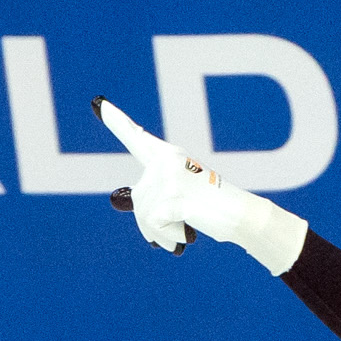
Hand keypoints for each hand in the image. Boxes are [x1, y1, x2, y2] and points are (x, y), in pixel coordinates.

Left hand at [94, 97, 308, 276]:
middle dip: (150, 223)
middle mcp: (167, 161)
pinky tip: (186, 235)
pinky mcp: (175, 196)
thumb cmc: (210, 205)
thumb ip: (150, 193)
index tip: (98, 103)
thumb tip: (116, 197)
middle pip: (137, 198)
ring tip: (184, 230)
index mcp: (169, 155)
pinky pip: (154, 224)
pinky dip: (168, 237)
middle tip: (173, 229)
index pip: (138, 139)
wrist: (241, 215)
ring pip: (143, 215)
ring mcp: (171, 177)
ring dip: (161, 233)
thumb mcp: (178, 193)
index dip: (117, 122)